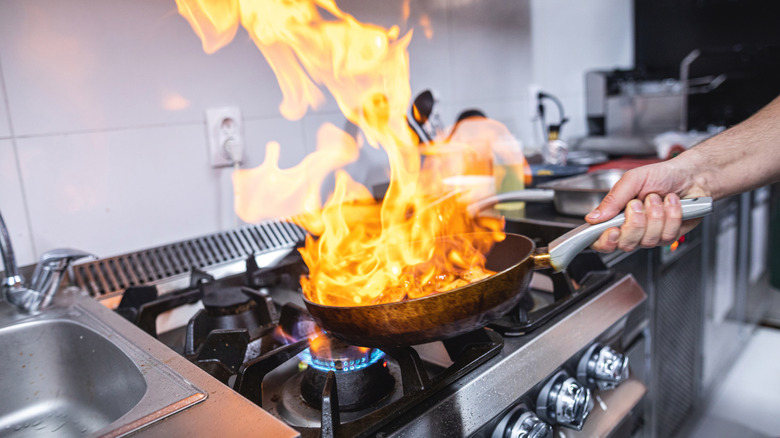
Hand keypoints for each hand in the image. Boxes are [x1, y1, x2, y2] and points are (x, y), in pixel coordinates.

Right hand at [585, 162, 708, 252]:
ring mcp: (650, 235)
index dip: (605, 241)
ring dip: (655, 214)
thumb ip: (612, 200)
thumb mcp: (632, 180)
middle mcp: (631, 229)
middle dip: (635, 222)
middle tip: (638, 203)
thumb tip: (593, 217)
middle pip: (625, 244)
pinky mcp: (669, 236)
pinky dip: (672, 214)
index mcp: (615, 216)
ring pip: (648, 240)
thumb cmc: (661, 175)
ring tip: (657, 198)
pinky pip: (667, 235)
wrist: (690, 175)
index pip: (600, 240)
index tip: (613, 230)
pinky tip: (671, 203)